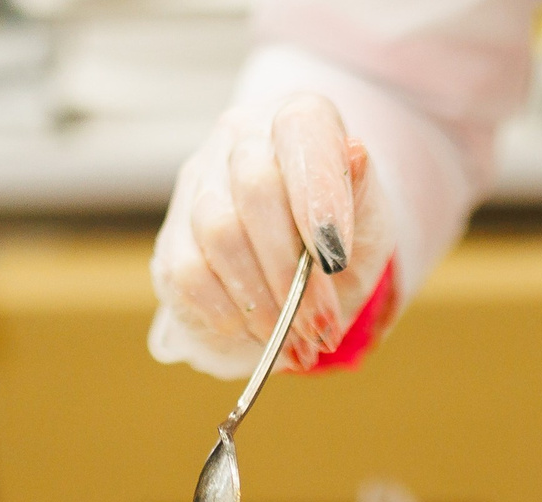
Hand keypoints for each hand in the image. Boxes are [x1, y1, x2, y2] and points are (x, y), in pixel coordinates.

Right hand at [148, 92, 395, 379]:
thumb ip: (360, 191)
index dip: (316, 196)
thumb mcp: (369, 214)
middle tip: (321, 329)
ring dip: (262, 302)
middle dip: (291, 273)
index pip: (301, 133)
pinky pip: (187, 271)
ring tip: (297, 343)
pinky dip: (226, 312)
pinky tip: (258, 334)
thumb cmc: (341, 228)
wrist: (305, 254)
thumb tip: (355, 154)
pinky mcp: (173, 231)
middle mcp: (241, 136)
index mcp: (298, 117)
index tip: (336, 260)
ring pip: (218, 234)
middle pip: (255, 192)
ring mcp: (199, 180)